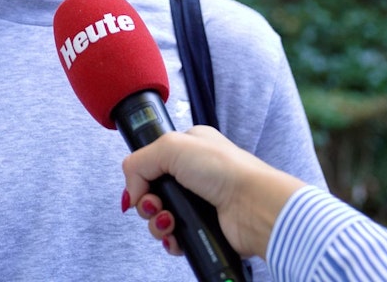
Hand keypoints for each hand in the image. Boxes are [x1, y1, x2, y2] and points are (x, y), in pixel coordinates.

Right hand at [121, 126, 305, 258]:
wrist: (254, 206)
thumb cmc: (225, 170)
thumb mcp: (171, 147)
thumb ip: (139, 162)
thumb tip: (132, 191)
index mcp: (188, 147)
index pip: (149, 162)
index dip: (140, 177)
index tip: (141, 187)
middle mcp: (193, 174)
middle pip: (151, 192)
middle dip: (147, 203)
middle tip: (157, 205)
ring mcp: (198, 202)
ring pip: (160, 216)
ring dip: (157, 223)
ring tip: (170, 222)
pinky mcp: (203, 227)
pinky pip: (174, 237)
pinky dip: (170, 239)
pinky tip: (176, 236)